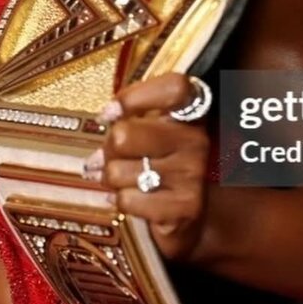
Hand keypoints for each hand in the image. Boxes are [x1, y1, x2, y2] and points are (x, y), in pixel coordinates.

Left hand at [84, 72, 210, 262]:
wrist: (192, 215)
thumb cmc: (162, 164)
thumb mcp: (153, 131)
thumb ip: (133, 116)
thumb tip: (107, 116)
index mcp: (190, 113)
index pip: (174, 88)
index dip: (135, 97)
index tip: (109, 113)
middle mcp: (195, 140)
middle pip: (124, 135)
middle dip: (107, 149)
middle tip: (109, 155)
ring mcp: (192, 173)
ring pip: (118, 171)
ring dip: (111, 178)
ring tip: (120, 179)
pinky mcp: (185, 206)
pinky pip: (127, 199)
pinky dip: (120, 200)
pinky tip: (130, 196)